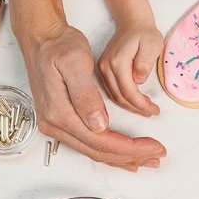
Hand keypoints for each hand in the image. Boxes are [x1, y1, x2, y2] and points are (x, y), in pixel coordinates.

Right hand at [21, 22, 165, 170]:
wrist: (40, 38)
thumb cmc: (59, 46)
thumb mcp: (75, 62)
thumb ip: (85, 94)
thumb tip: (99, 125)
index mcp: (59, 112)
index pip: (101, 141)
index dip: (130, 148)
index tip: (154, 147)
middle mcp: (54, 125)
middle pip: (98, 152)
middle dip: (131, 156)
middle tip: (158, 155)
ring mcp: (55, 125)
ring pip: (93, 151)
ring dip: (121, 158)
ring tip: (147, 160)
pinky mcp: (59, 122)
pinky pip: (87, 144)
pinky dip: (108, 151)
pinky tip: (123, 156)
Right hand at [97, 21, 162, 116]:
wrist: (132, 24)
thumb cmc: (145, 34)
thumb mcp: (152, 44)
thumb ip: (145, 62)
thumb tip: (138, 80)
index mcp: (117, 61)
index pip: (128, 91)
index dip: (142, 104)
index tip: (155, 110)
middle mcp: (106, 66)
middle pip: (120, 97)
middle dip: (137, 108)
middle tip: (152, 112)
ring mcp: (101, 69)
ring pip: (114, 96)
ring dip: (130, 106)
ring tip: (146, 109)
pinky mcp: (102, 70)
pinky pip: (112, 91)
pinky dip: (124, 100)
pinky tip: (136, 102)